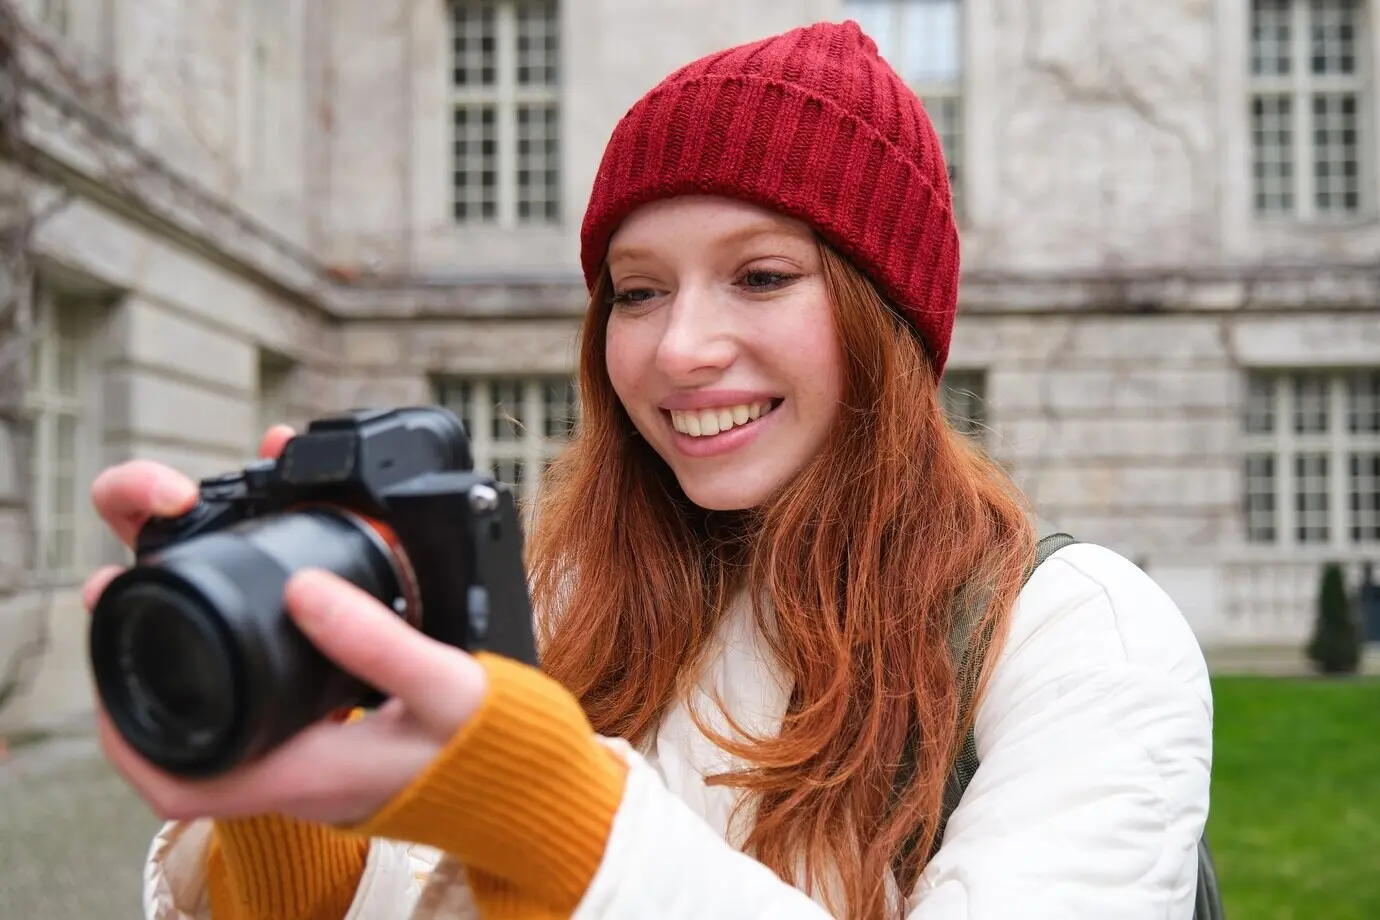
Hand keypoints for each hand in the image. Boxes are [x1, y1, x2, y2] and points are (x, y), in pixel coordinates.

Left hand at [84, 426, 488, 826]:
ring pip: (219, 722)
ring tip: (179, 587)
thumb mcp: (447, 691)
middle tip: (131, 589)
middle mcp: (296, 775)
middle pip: (182, 743)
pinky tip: (260, 620)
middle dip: (142, 671)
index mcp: (306, 775)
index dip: (123, 731)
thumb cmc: (493, 754)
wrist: (533, 787)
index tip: (110, 660)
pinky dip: (242, 663)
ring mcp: (312, 762)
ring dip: (188, 663)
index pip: (177, 784)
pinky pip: (261, 709)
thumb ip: (378, 642)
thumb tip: (302, 587)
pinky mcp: (333, 743)